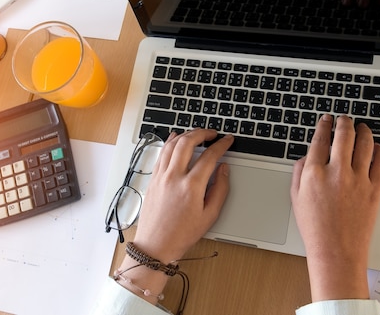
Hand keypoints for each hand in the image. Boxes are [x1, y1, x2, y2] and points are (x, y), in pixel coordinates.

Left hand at [133, 129, 233, 262]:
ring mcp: (160, 176)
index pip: (209, 156)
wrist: (156, 245)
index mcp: (191, 187)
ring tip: (197, 134)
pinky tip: (175, 139)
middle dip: (202, 132)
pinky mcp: (152, 179)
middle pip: (187, 142)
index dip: (221, 145)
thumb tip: (224, 169)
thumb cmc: (181, 235)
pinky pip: (161, 153)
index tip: (227, 140)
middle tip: (212, 133)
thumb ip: (220, 189)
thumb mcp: (210, 215)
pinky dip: (170, 142)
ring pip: (172, 144)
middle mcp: (174, 177)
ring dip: (186, 134)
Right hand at [290, 114, 379, 300]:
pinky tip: (376, 148)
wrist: (336, 252)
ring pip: (365, 143)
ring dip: (363, 131)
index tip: (326, 119)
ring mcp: (358, 180)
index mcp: (314, 173)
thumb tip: (306, 156)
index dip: (324, 124)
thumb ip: (298, 173)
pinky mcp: (375, 189)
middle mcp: (337, 172)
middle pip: (344, 134)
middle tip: (344, 119)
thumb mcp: (296, 198)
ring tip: (362, 128)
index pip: (320, 139)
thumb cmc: (315, 229)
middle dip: (344, 121)